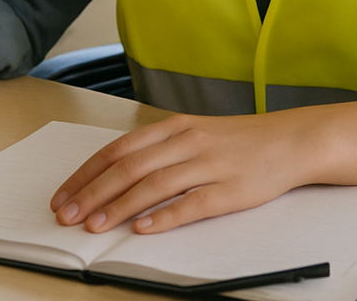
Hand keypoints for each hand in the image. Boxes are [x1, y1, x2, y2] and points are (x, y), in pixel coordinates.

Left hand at [49, 99, 356, 234]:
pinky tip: (144, 228)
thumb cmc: (240, 141)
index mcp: (175, 128)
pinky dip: (165, 216)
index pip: (119, 150)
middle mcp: (188, 142)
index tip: (63, 195)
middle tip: (67, 215)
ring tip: (95, 226)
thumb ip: (158, 151)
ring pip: (154, 184)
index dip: (87, 173)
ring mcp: (209, 165)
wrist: (293, 141)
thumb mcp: (195, 134)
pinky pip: (193, 203)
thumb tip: (114, 173)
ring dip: (119, 206)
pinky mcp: (231, 189)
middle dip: (92, 193)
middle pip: (129, 167)